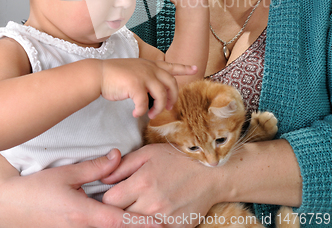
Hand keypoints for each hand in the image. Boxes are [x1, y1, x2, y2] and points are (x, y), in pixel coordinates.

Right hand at [0, 150, 160, 227]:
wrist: (13, 208)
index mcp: (84, 214)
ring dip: (126, 225)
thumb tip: (118, 156)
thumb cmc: (38, 190)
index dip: (142, 223)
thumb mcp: (67, 174)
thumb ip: (95, 167)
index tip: (160, 223)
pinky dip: (113, 225)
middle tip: (162, 222)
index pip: (120, 221)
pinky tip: (122, 219)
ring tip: (148, 221)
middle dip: (138, 227)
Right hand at [100, 58, 196, 118]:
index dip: (184, 68)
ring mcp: (143, 76)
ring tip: (151, 115)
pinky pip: (144, 103)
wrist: (99, 74)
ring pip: (161, 95)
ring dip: (158, 108)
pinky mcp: (135, 85)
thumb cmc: (115, 76)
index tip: (196, 68)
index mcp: (150, 65)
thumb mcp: (135, 71)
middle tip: (167, 108)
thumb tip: (156, 94)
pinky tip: (135, 113)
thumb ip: (147, 77)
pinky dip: (141, 111)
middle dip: (172, 98)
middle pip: (171, 84)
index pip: (171, 66)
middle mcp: (150, 68)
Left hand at [102, 144, 216, 227]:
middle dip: (118, 210)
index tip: (112, 193)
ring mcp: (163, 219)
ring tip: (136, 207)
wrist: (211, 173)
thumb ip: (124, 165)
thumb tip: (102, 177)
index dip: (108, 197)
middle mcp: (151, 204)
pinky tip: (148, 216)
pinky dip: (146, 225)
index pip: (109, 200)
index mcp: (142, 182)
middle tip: (123, 202)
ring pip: (134, 226)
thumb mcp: (149, 153)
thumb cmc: (178, 159)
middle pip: (119, 217)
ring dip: (131, 218)